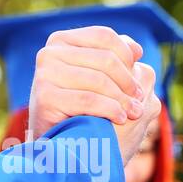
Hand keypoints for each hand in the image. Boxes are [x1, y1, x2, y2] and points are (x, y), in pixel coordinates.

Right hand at [27, 25, 160, 164]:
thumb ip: (115, 58)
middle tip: (139, 99)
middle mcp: (49, 53)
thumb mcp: (97, 78)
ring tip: (133, 112)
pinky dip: (110, 109)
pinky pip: (88, 99)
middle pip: (105, 59)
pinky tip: (120, 118)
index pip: (104, 36)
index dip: (126, 55)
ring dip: (122, 98)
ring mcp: (44, 74)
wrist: (57, 145)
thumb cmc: (82, 109)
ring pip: (98, 80)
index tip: (137, 76)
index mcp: (61, 40)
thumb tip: (136, 48)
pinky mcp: (44, 96)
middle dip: (127, 81)